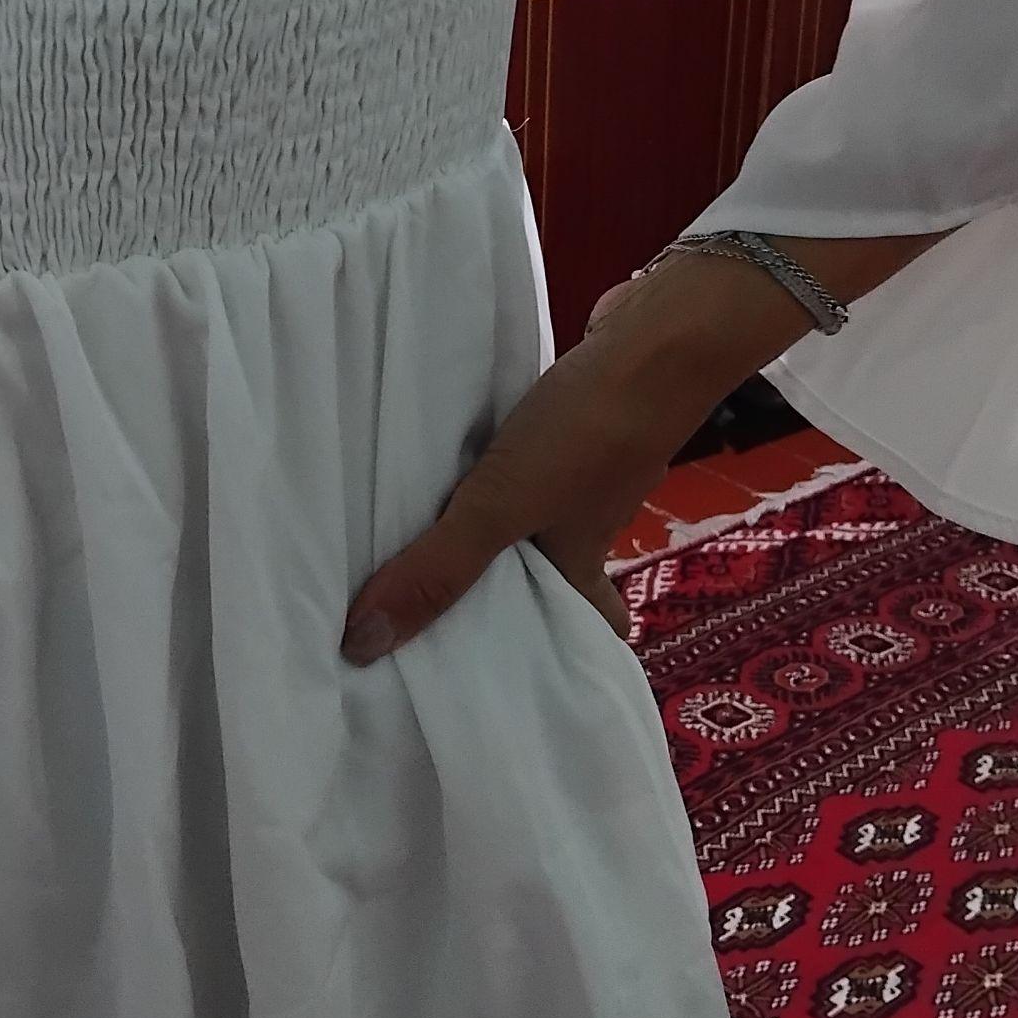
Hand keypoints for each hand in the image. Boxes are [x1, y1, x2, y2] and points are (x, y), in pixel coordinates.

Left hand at [339, 229, 952, 664]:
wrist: (655, 336)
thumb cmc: (586, 435)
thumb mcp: (499, 509)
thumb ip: (436, 571)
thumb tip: (362, 648)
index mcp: (580, 572)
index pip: (580, 638)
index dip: (551, 662)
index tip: (492, 681)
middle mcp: (582, 531)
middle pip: (538, 579)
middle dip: (489, 597)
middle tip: (419, 614)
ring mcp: (577, 476)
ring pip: (521, 522)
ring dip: (476, 534)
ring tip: (400, 547)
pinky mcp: (564, 427)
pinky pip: (515, 468)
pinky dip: (480, 476)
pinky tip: (432, 468)